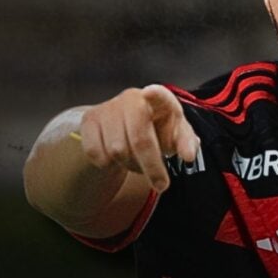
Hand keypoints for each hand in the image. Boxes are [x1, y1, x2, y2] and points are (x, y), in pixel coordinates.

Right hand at [79, 84, 198, 192]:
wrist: (125, 125)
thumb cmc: (157, 129)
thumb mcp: (176, 134)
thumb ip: (186, 143)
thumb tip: (188, 155)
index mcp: (159, 99)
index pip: (158, 94)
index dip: (154, 94)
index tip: (150, 92)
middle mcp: (132, 98)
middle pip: (139, 139)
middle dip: (152, 167)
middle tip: (161, 185)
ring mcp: (108, 108)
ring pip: (117, 151)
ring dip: (130, 165)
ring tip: (138, 162)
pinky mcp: (89, 120)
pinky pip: (96, 153)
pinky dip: (108, 164)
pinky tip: (118, 158)